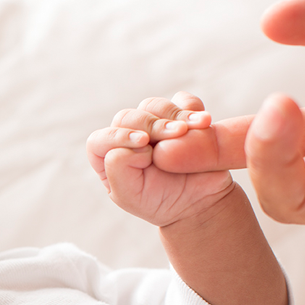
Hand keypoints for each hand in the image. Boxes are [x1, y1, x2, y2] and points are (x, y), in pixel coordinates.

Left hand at [86, 92, 234, 226]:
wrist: (198, 204)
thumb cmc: (159, 202)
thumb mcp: (131, 196)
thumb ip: (119, 169)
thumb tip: (134, 143)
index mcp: (109, 158)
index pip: (100, 140)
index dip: (119, 136)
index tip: (144, 142)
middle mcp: (127, 138)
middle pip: (128, 118)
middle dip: (154, 124)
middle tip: (178, 132)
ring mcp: (153, 125)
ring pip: (153, 106)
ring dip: (176, 114)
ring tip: (200, 125)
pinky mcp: (179, 118)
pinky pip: (182, 100)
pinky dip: (191, 107)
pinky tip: (204, 121)